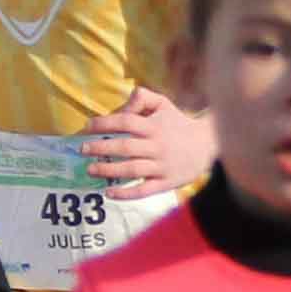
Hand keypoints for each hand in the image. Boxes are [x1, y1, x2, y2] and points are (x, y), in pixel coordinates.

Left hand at [88, 83, 208, 197]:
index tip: (87, 127)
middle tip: (83, 150)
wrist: (207, 145)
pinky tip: (108, 192)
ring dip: (108, 170)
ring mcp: (161, 166)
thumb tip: (122, 104)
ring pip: (131, 169)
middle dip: (101, 148)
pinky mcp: (165, 183)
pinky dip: (125, 193)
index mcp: (154, 126)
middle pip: (125, 146)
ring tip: (90, 169)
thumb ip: (143, 98)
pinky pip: (143, 190)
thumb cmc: (178, 123)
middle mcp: (156, 146)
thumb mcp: (164, 104)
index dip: (105, 123)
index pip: (126, 121)